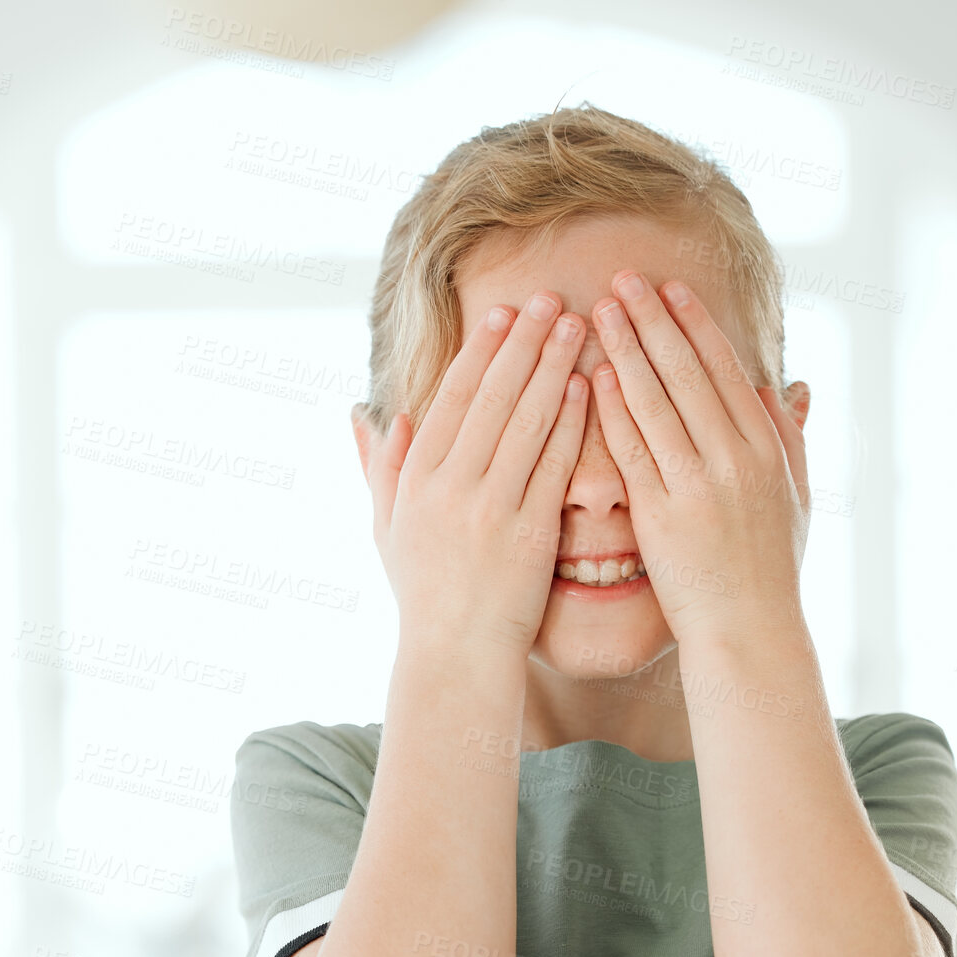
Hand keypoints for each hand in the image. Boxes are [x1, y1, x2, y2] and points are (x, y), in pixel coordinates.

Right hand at [366, 292, 589, 656]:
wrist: (454, 657)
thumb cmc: (424, 594)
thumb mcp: (386, 530)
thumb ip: (380, 469)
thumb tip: (367, 415)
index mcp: (417, 477)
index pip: (454, 397)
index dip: (481, 351)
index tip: (503, 313)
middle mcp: (451, 485)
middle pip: (494, 397)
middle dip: (524, 342)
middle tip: (550, 299)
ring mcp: (491, 508)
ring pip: (528, 421)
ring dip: (553, 368)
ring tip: (577, 327)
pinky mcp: (530, 533)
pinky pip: (554, 466)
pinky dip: (571, 424)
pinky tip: (588, 389)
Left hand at [588, 271, 809, 649]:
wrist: (749, 633)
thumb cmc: (770, 570)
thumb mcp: (796, 499)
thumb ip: (790, 439)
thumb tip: (788, 386)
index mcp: (766, 450)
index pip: (724, 371)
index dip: (694, 325)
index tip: (669, 288)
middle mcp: (735, 460)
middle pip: (687, 374)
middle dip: (652, 320)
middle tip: (622, 280)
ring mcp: (697, 487)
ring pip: (656, 402)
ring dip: (625, 350)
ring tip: (598, 312)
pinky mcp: (661, 516)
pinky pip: (632, 451)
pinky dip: (613, 409)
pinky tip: (593, 376)